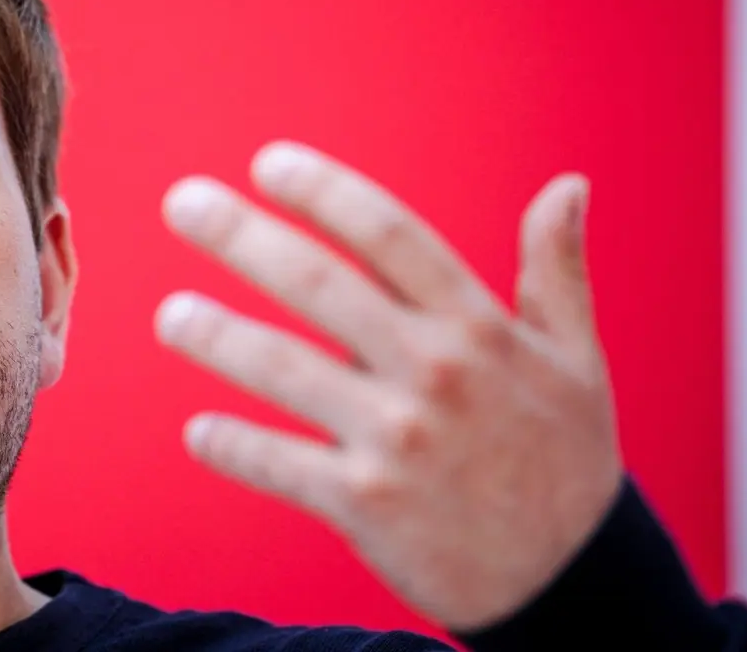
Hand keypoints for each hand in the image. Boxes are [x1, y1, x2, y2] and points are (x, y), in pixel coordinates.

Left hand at [154, 142, 623, 631]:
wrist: (573, 583)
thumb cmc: (564, 459)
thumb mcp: (575, 360)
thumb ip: (557, 270)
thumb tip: (568, 185)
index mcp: (479, 328)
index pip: (389, 235)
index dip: (324, 192)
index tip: (267, 163)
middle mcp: (434, 373)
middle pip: (319, 284)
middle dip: (241, 235)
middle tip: (181, 201)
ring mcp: (396, 440)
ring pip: (282, 370)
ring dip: (216, 336)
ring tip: (170, 317)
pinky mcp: (366, 504)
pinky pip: (278, 464)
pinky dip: (232, 446)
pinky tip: (198, 431)